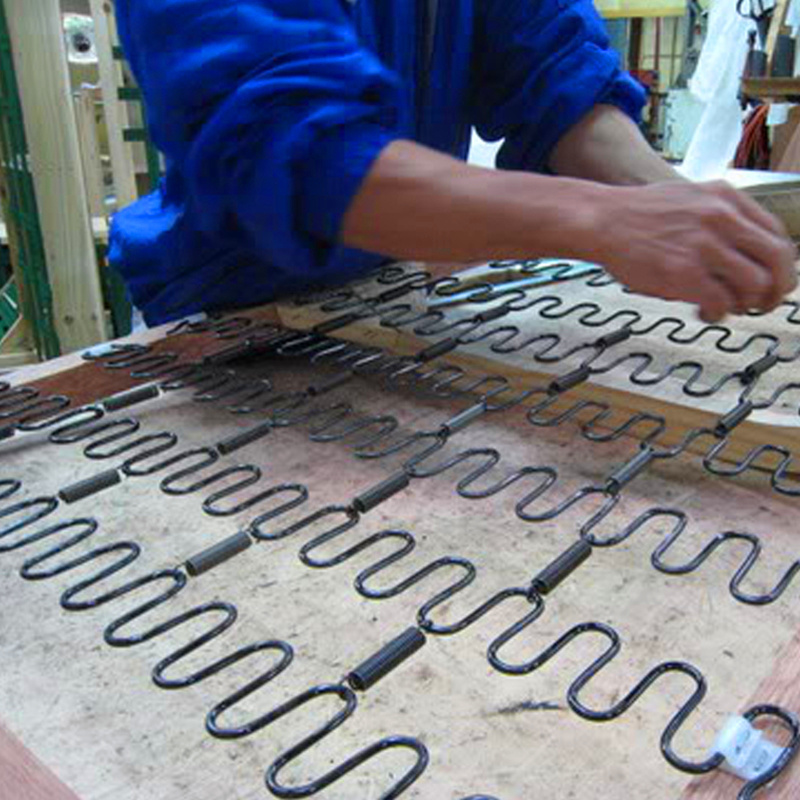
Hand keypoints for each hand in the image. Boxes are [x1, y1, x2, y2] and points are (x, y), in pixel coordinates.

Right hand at [591, 180, 797, 321]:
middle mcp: (721, 218)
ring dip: (747, 303)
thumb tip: (746, 252)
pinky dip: (718, 314)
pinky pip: (720, 302)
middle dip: (777, 288)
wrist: (601, 220)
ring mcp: (703, 245)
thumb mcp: (690, 199)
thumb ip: (721, 218)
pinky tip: (706, 313)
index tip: (775, 279)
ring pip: (754, 284)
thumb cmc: (637, 215)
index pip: (776, 234)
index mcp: (726, 197)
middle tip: (766, 302)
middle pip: (776, 259)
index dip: (782, 264)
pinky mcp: (683, 273)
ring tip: (729, 308)